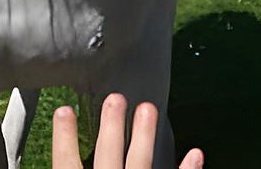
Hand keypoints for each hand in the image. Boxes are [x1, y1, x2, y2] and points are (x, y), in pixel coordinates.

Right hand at [52, 94, 202, 168]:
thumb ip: (67, 168)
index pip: (66, 164)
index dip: (63, 137)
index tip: (64, 109)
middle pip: (107, 156)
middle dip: (111, 126)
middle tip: (115, 99)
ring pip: (140, 164)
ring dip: (144, 136)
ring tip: (147, 109)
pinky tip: (196, 153)